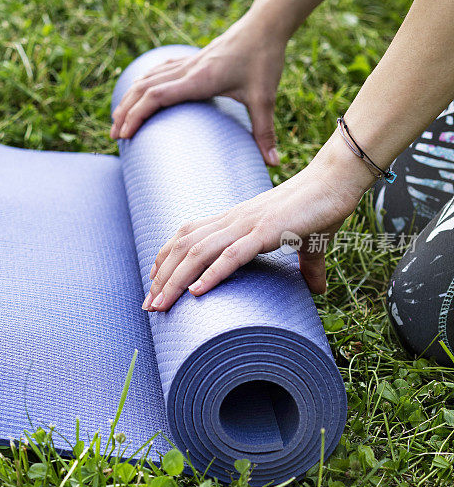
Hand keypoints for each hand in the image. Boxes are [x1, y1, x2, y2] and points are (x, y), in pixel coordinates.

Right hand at [110, 0, 289, 165]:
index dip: (137, 114)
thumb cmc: (264, 59)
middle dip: (126, 112)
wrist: (266, 25)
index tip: (125, 135)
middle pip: (143, 88)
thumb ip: (265, 131)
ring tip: (119, 120)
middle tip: (115, 136)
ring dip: (130, 98)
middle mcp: (188, 69)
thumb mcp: (266, 98)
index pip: (157, 96)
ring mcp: (188, 62)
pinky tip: (139, 92)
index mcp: (199, 79)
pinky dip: (144, 83)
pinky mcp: (192, 59)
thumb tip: (274, 164)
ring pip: (147, 78)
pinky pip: (159, 70)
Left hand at [142, 134, 374, 311]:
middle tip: (148, 306)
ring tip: (160, 306)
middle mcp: (233, 220)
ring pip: (198, 252)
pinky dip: (211, 274)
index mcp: (235, 219)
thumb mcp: (307, 242)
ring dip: (175, 281)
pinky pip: (232, 255)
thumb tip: (316, 289)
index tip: (154, 283)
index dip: (166, 258)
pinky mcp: (267, 231)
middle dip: (162, 278)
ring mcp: (248, 224)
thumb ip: (306, 265)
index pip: (186, 236)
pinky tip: (196, 293)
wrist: (337, 180)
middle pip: (183, 247)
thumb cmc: (321, 207)